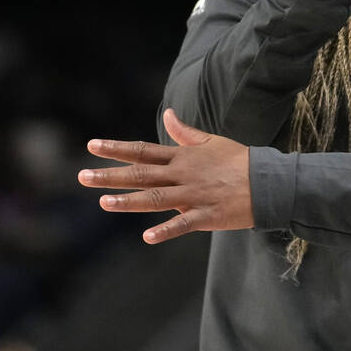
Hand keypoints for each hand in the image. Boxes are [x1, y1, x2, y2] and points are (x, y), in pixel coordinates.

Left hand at [78, 109, 252, 243]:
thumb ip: (185, 132)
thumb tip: (168, 114)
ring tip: (104, 203)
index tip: (91, 146)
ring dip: (130, 201)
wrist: (268, 181)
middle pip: (142, 173)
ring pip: (156, 198)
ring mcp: (194, 195)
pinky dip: (166, 230)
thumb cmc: (238, 161)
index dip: (116, 148)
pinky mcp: (207, 215)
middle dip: (111, 175)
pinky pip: (183, 224)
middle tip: (82, 176)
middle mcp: (183, 174)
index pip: (143, 150)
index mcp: (182, 157)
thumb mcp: (210, 142)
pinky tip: (147, 237)